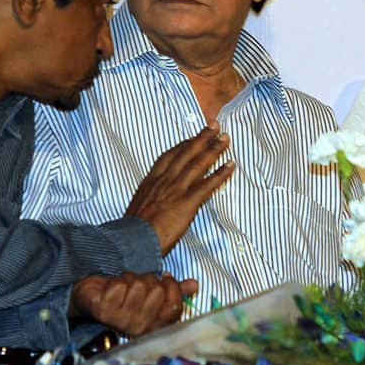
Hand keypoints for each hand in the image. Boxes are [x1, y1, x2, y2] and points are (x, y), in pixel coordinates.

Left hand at [70, 272, 197, 336]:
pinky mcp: (103, 311)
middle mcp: (139, 328)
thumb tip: (194, 285)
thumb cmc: (123, 296)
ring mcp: (120, 321)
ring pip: (138, 286)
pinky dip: (115, 280)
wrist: (90, 298)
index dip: (171, 287)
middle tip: (136, 285)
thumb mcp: (150, 293)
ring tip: (122, 287)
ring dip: (130, 278)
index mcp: (153, 326)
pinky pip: (119, 285)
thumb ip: (174, 290)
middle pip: (157, 291)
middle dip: (148, 280)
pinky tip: (109, 289)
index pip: (174, 306)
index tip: (164, 278)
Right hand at [126, 122, 234, 253]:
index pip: (170, 156)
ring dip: (214, 149)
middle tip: (214, 126)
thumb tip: (156, 197)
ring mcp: (177, 189)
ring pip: (198, 164)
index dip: (183, 144)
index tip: (193, 137)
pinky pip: (208, 184)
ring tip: (226, 139)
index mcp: (151, 180)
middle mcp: (165, 180)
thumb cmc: (134, 228)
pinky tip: (231, 165)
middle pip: (187, 153)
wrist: (133, 239)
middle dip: (202, 138)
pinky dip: (221, 173)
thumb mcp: (138, 205)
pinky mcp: (188, 202)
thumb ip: (149, 196)